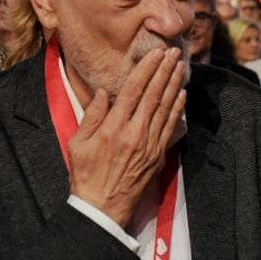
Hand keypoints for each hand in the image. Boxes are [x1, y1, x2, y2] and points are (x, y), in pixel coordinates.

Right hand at [66, 46, 186, 228]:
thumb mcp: (78, 143)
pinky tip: (182, 94)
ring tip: (180, 65)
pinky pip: (170, 127)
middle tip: (172, 52)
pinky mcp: (157, 155)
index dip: (146, 69)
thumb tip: (103, 93)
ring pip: (164, 108)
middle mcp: (134, 133)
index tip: (154, 53)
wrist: (102, 207)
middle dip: (163, 70)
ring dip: (173, 84)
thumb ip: (92, 116)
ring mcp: (149, 145)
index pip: (133, 90)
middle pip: (153, 95)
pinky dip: (177, 109)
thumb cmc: (86, 174)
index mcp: (113, 128)